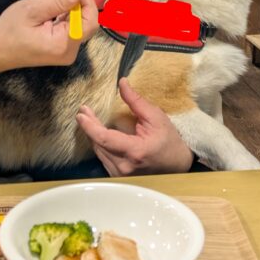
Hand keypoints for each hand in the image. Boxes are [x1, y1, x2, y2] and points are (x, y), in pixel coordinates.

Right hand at [0, 0, 98, 80]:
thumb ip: (58, 1)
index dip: (86, 2)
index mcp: (64, 44)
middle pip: (82, 19)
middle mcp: (69, 50)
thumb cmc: (10, 31)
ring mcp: (64, 49)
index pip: (90, 22)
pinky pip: (65, 24)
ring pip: (73, 19)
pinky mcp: (58, 46)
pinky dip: (59, 10)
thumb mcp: (33, 10)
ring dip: (63, 1)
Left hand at [76, 78, 193, 175]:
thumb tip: (122, 83)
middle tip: (83, 111)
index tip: (81, 114)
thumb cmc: (169, 140)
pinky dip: (100, 145)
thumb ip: (136, 101)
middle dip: (89, 127)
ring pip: (99, 152)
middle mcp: (124, 167)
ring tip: (88, 119)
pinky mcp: (119, 177)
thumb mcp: (156, 117)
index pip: (105, 139)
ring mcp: (121, 175)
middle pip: (98, 145)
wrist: (178, 165)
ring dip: (93, 135)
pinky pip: (104, 158)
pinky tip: (98, 133)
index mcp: (134, 151)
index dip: (90, 126)